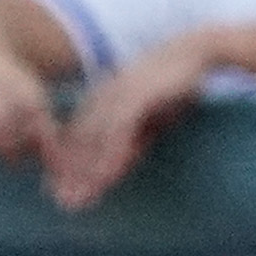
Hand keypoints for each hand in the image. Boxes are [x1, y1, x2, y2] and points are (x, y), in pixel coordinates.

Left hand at [40, 35, 211, 210]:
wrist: (195, 53)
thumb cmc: (174, 85)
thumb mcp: (150, 117)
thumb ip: (133, 139)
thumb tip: (118, 163)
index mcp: (99, 100)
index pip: (75, 137)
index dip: (66, 166)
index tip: (60, 191)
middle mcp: (100, 98)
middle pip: (79, 142)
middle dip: (70, 175)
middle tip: (65, 203)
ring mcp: (115, 96)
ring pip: (93, 140)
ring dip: (86, 172)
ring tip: (81, 197)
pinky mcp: (134, 96)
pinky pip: (117, 133)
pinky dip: (109, 156)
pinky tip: (106, 178)